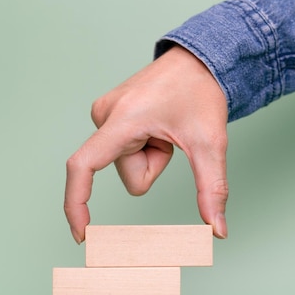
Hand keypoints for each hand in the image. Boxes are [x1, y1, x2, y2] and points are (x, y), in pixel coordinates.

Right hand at [64, 45, 228, 242]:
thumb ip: (212, 189)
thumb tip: (218, 231)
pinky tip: (157, 126)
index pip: (83, 167)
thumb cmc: (202, 92)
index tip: (82, 234)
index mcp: (122, 120)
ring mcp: (105, 114)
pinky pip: (125, 152)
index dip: (77, 204)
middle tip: (171, 139)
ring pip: (127, 165)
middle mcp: (104, 115)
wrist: (200, 60)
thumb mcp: (211, 144)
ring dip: (150, 157)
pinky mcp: (109, 115)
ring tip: (165, 129)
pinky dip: (145, 148)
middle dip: (153, 168)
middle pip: (128, 175)